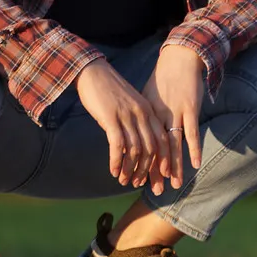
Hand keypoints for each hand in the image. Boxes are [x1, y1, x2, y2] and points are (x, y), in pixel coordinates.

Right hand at [75, 59, 170, 189]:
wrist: (93, 72)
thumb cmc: (109, 90)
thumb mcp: (129, 105)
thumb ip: (135, 122)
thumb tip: (134, 145)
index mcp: (149, 111)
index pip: (163, 139)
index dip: (164, 159)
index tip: (162, 175)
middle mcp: (142, 114)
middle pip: (151, 148)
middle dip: (148, 170)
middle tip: (140, 184)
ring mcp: (127, 116)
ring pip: (135, 150)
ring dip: (130, 169)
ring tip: (124, 181)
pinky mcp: (111, 118)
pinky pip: (118, 145)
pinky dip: (116, 161)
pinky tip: (113, 171)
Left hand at [142, 44, 206, 194]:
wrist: (180, 57)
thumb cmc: (165, 77)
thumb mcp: (148, 96)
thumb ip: (145, 115)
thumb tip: (138, 131)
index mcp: (146, 116)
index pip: (143, 146)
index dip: (141, 165)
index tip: (138, 180)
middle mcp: (158, 117)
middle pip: (156, 150)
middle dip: (155, 172)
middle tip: (154, 191)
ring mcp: (175, 113)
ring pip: (172, 145)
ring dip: (172, 166)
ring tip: (172, 185)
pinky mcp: (190, 108)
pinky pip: (192, 133)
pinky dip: (193, 149)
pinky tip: (194, 164)